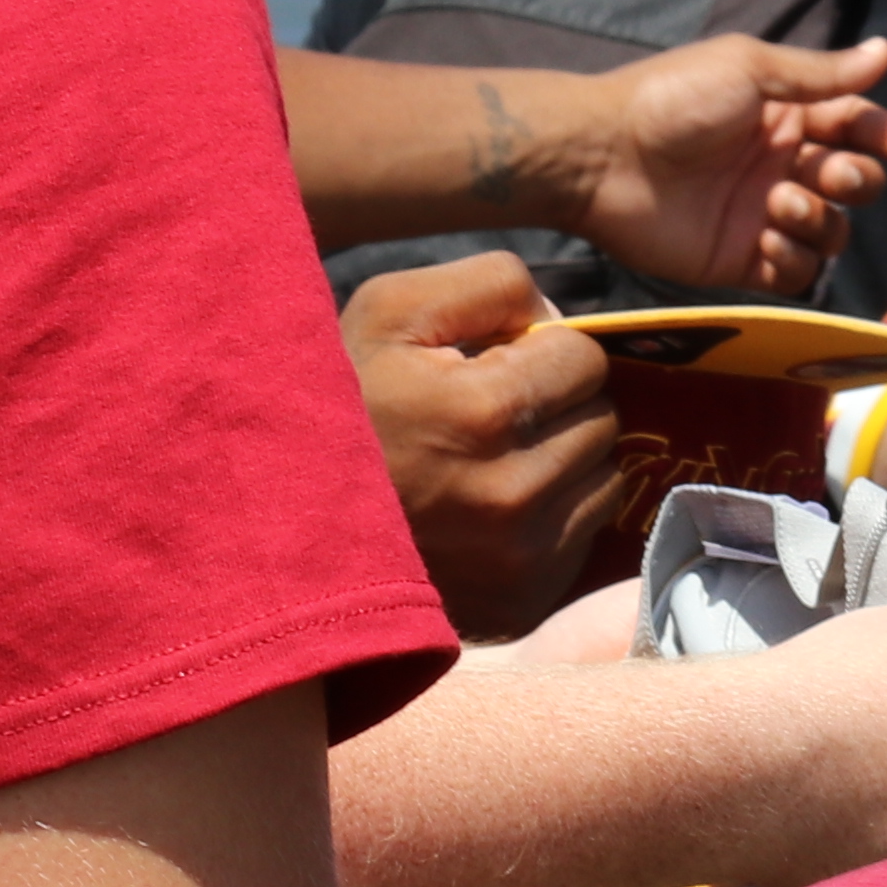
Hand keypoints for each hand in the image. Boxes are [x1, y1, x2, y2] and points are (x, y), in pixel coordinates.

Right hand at [341, 253, 627, 640]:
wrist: (283, 522)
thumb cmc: (341, 403)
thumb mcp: (392, 311)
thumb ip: (492, 285)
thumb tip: (559, 319)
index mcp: (484, 412)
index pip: (585, 360)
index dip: (544, 353)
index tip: (498, 367)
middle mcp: (512, 494)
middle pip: (602, 420)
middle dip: (558, 406)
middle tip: (492, 416)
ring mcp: (520, 558)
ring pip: (603, 479)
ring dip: (564, 461)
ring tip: (492, 462)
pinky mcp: (523, 602)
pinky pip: (584, 537)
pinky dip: (554, 517)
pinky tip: (493, 511)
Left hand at [556, 36, 886, 294]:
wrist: (602, 157)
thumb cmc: (673, 100)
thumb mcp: (750, 69)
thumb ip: (821, 74)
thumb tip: (885, 53)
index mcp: (788, 115)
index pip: (858, 127)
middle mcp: (783, 166)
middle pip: (855, 184)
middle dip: (855, 181)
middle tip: (823, 175)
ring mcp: (763, 216)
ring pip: (832, 232)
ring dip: (819, 221)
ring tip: (778, 207)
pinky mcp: (741, 261)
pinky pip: (797, 272)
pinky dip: (794, 259)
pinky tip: (765, 240)